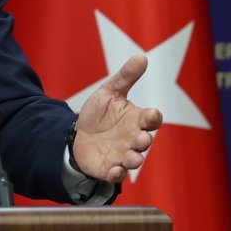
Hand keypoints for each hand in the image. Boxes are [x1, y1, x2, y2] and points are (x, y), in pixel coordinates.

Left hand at [73, 55, 162, 182]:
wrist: (78, 135)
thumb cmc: (99, 114)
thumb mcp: (109, 92)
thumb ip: (125, 77)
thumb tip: (142, 57)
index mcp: (136, 119)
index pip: (152, 119)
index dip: (153, 117)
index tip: (151, 115)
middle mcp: (133, 138)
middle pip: (145, 141)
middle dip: (144, 141)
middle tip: (141, 139)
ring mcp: (122, 154)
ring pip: (134, 160)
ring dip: (134, 159)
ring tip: (132, 158)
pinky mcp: (109, 168)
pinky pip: (116, 174)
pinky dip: (117, 174)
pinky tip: (114, 170)